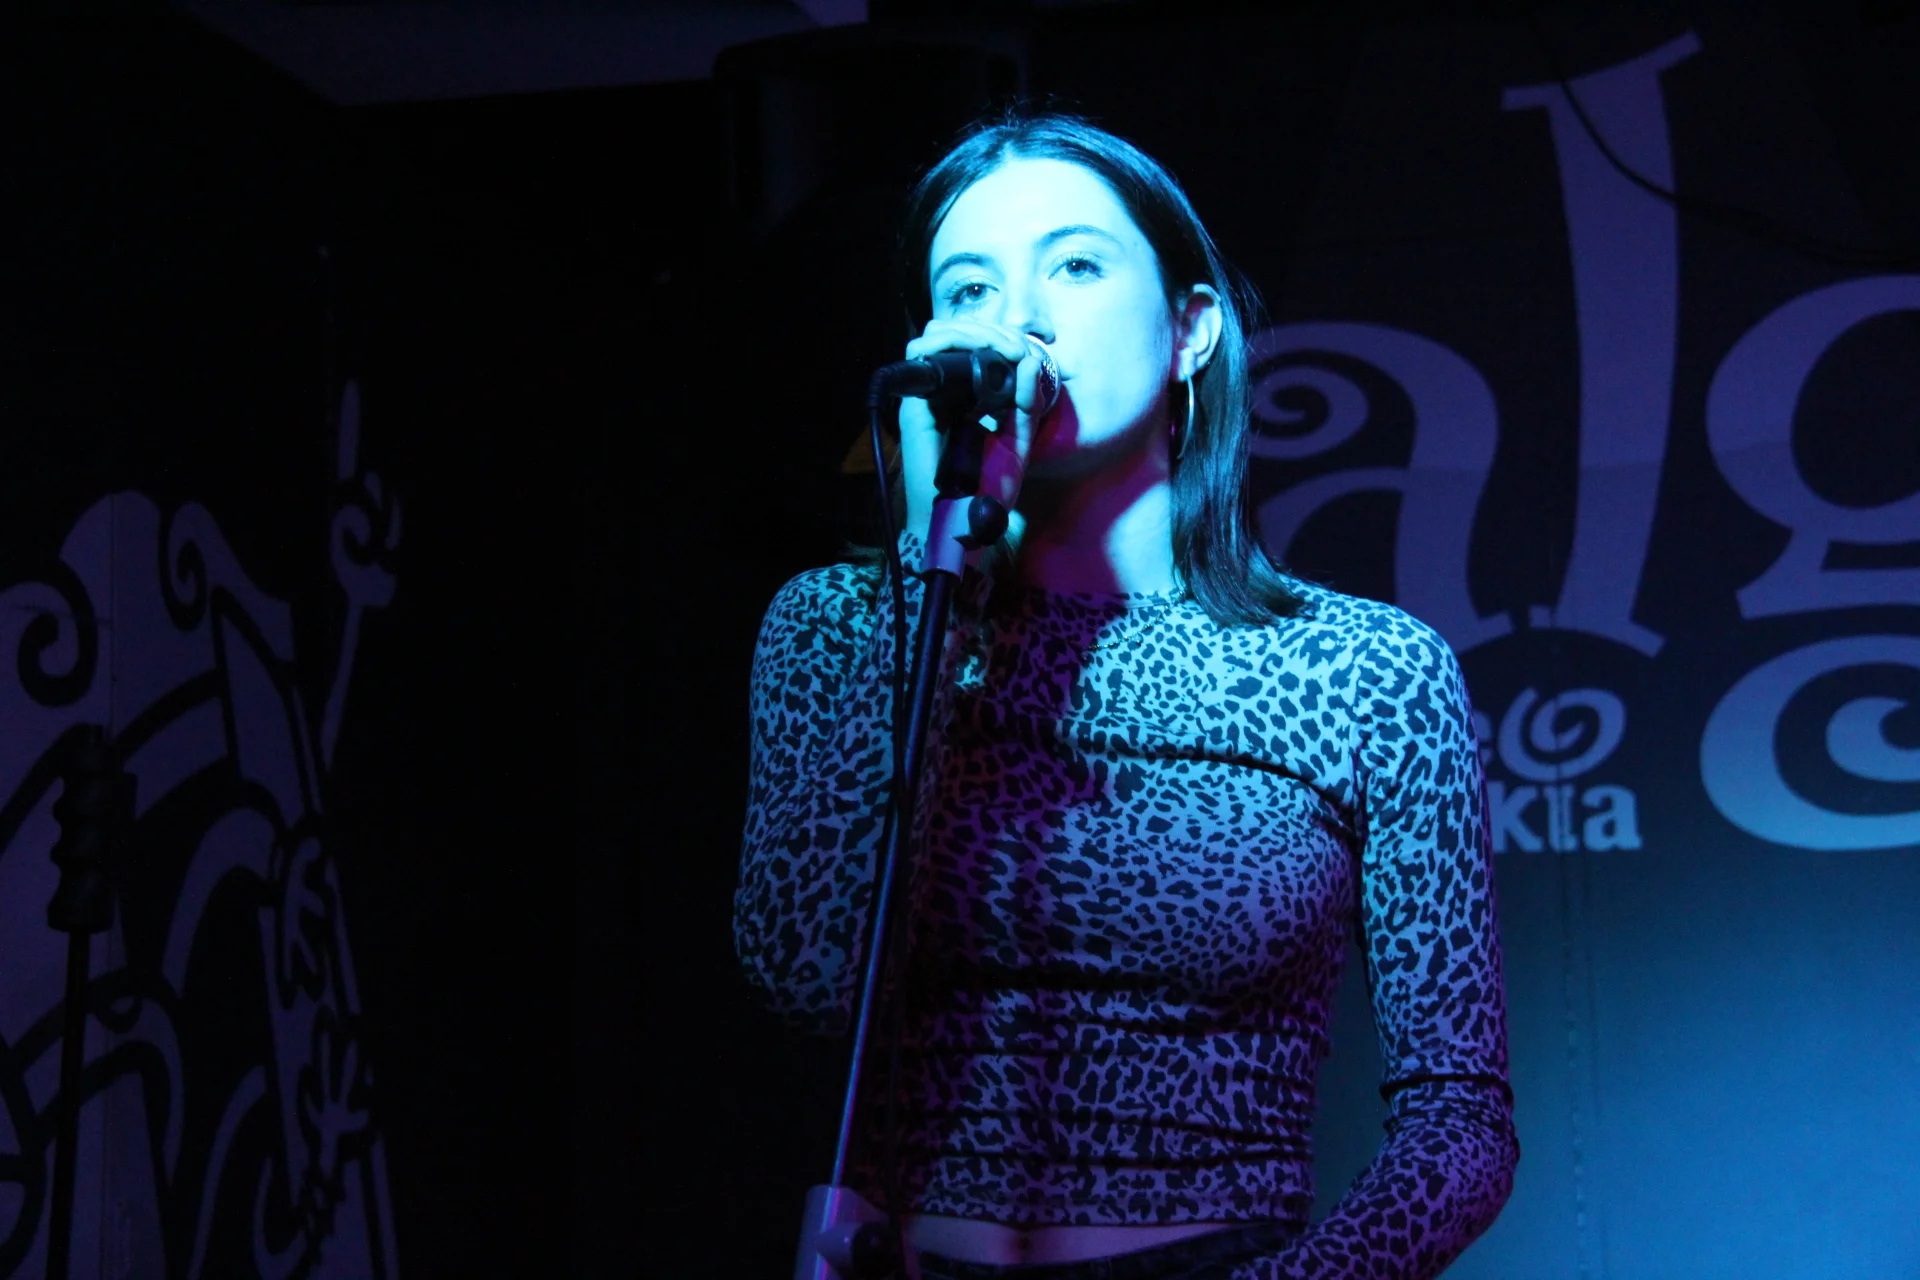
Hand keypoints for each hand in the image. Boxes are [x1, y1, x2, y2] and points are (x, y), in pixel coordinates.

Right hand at [897, 320, 1054, 537]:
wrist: (965, 522)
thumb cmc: (988, 488)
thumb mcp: (1018, 439)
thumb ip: (1027, 402)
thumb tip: (1031, 359)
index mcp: (966, 398)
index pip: (976, 348)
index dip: (1001, 338)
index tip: (1028, 350)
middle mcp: (943, 393)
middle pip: (958, 335)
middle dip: (993, 331)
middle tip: (1019, 347)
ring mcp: (926, 398)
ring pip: (939, 337)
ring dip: (976, 332)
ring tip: (1007, 348)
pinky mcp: (916, 407)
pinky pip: (925, 359)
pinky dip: (954, 345)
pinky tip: (987, 353)